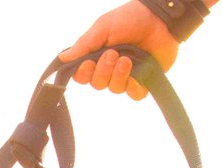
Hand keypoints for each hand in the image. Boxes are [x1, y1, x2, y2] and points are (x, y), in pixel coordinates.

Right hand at [59, 1, 180, 100]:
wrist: (161, 18)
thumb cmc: (131, 18)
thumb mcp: (103, 27)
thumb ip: (84, 44)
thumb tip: (62, 58)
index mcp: (97, 56)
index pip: (82, 76)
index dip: (84, 73)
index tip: (89, 62)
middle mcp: (110, 68)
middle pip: (97, 84)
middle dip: (103, 71)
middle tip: (113, 54)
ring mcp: (128, 75)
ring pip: (115, 89)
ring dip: (119, 75)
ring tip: (128, 59)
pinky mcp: (144, 80)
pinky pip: (135, 94)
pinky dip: (134, 87)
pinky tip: (136, 74)